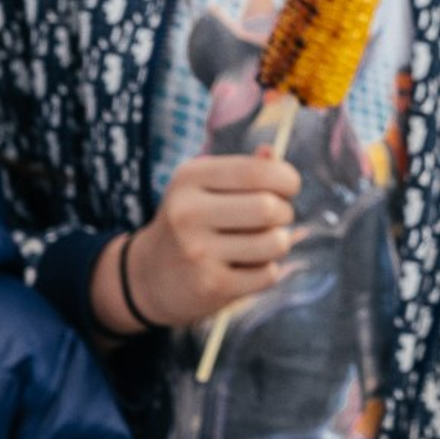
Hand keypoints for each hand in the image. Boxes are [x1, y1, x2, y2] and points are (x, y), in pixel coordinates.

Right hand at [122, 152, 302, 332]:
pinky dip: (266, 269)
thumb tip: (273, 152)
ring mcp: (198, 253)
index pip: (256, 171)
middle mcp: (188, 213)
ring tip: (260, 242)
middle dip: (285, 212)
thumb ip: (245, 168)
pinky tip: (245, 267)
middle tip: (275, 217)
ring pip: (275, 242)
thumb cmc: (193, 220)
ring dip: (279, 242)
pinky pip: (268, 273)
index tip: (288, 187)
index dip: (286, 178)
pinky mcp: (212, 286)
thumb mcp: (206, 186)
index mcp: (189, 179)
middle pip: (269, 208)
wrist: (150, 276)